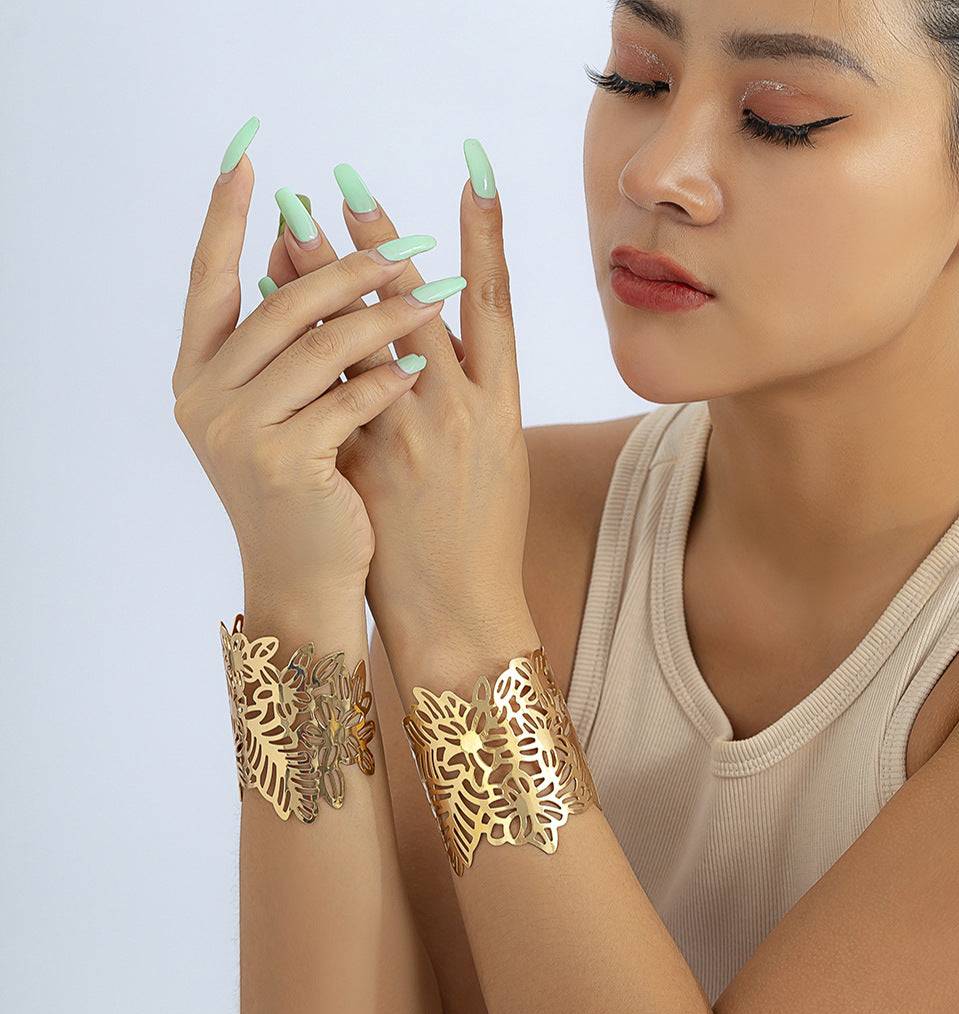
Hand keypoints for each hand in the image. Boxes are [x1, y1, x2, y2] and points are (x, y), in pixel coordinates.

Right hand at [171, 147, 461, 597]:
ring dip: (384, 312)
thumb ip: (283, 346)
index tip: (245, 156)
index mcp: (198, 377)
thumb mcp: (282, 415)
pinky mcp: (285, 464)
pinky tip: (424, 361)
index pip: (206, 278)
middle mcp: (206, 399)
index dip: (223, 216)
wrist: (305, 581)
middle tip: (403, 239)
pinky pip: (349, 400)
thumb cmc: (302, 493)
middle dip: (346, 263)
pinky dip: (390, 378)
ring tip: (430, 286)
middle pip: (282, 304)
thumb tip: (298, 253)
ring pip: (322, 345)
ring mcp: (240, 433)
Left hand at [267, 149, 532, 659]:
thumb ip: (469, 387)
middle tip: (340, 180)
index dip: (485, 233)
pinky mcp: (361, 461)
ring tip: (295, 217)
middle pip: (412, 307)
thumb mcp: (496, 450)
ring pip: (358, 339)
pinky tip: (274, 303)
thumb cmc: (486, 529)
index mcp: (501, 402)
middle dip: (377, 240)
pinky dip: (302, 342)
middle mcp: (454, 410)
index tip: (472, 172)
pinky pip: (326, 387)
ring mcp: (404, 436)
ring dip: (323, 276)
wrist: (460, 604)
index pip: (494, 299)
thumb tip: (426, 329)